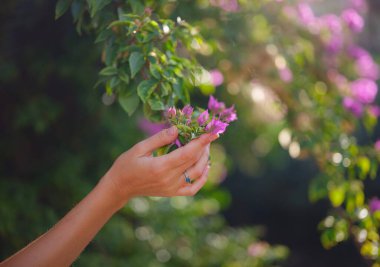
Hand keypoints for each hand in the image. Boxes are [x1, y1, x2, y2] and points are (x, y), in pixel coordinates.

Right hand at [102, 126, 217, 204]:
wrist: (119, 187)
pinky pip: (193, 188)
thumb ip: (159, 139)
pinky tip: (205, 167)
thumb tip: (177, 129)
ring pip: (197, 174)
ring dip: (205, 159)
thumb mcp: (139, 148)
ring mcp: (172, 188)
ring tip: (205, 146)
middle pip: (194, 161)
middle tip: (207, 134)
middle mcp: (169, 179)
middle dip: (204, 146)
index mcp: (160, 166)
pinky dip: (202, 178)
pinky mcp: (172, 193)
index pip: (188, 153)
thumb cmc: (126, 164)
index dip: (201, 142)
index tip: (212, 132)